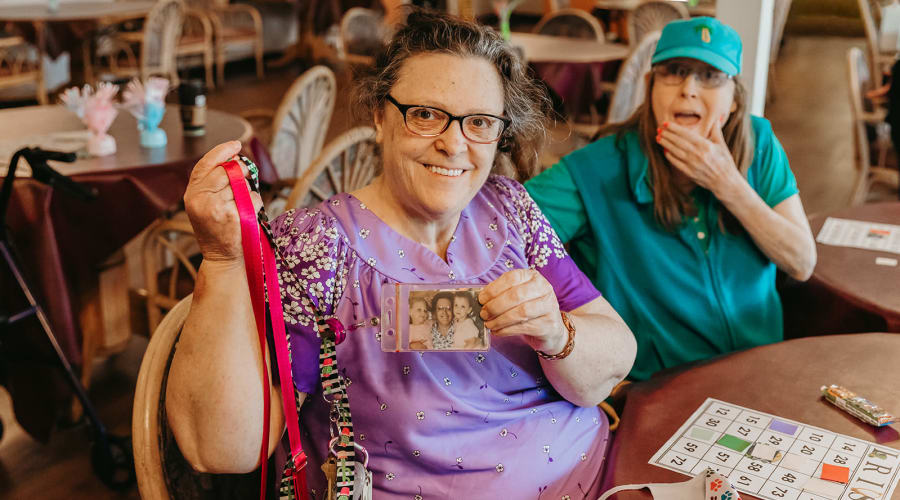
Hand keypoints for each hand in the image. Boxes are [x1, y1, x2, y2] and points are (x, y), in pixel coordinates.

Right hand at [183, 141, 262, 261]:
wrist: (222, 258)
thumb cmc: (218, 230)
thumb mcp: (207, 205)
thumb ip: (214, 184)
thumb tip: (235, 159)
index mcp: (192, 194)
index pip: (205, 165)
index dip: (221, 152)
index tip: (235, 144)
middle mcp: (200, 200)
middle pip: (225, 172)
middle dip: (241, 170)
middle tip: (249, 172)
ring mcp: (216, 208)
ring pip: (241, 185)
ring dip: (248, 191)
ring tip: (242, 206)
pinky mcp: (233, 216)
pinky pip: (252, 198)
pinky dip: (255, 203)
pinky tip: (248, 215)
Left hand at [478, 269, 566, 354]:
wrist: (550, 330)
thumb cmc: (529, 309)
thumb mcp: (518, 296)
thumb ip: (501, 294)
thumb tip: (481, 299)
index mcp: (533, 277)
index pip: (511, 278)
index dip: (493, 289)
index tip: (481, 299)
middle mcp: (544, 288)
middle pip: (516, 295)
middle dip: (495, 306)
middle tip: (483, 314)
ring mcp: (549, 306)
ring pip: (520, 312)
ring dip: (500, 319)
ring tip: (489, 324)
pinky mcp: (549, 324)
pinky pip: (524, 327)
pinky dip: (506, 330)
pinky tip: (497, 331)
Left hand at [656, 120, 742, 198]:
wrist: (725, 181)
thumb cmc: (724, 161)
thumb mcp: (722, 145)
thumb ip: (716, 131)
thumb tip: (717, 118)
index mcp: (705, 145)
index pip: (686, 134)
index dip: (674, 128)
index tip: (665, 123)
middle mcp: (697, 154)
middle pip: (678, 142)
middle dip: (667, 134)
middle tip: (658, 129)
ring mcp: (692, 164)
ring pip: (675, 151)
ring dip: (665, 144)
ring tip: (658, 137)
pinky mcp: (688, 173)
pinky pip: (676, 162)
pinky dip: (669, 156)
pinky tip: (664, 150)